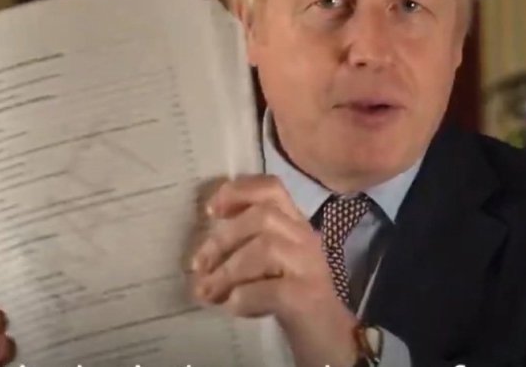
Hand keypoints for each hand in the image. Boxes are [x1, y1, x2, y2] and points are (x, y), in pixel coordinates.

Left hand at [192, 175, 359, 366]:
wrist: (327, 337)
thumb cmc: (289, 295)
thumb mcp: (267, 262)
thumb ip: (245, 244)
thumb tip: (202, 250)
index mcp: (294, 224)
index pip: (272, 188)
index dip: (238, 192)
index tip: (210, 211)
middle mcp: (305, 237)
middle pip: (263, 216)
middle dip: (223, 239)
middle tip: (198, 266)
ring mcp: (310, 266)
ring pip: (267, 248)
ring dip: (228, 271)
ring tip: (208, 292)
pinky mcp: (309, 296)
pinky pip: (271, 289)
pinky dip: (245, 297)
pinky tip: (233, 307)